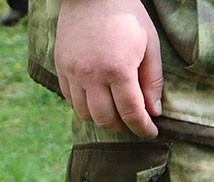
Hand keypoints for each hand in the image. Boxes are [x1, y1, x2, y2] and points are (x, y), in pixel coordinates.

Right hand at [55, 0, 162, 137]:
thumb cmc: (127, 17)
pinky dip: (86, 106)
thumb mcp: (150, 46)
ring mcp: (72, 71)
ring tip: (117, 112)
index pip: (131, 113)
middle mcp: (91, 74)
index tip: (151, 133)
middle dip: (124, 127)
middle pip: (106, 119)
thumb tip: (153, 112)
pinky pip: (70, 99)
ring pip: (85, 113)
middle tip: (135, 122)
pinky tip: (99, 100)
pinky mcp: (60, 66)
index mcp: (118, 70)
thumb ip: (152, 82)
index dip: (143, 129)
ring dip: (103, 119)